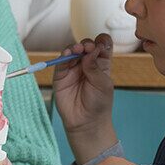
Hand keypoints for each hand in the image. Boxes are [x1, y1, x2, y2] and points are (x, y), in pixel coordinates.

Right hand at [52, 35, 119, 162]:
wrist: (86, 122)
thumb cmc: (99, 103)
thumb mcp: (103, 84)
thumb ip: (95, 67)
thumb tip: (89, 50)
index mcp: (101, 64)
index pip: (102, 46)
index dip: (102, 42)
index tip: (102, 44)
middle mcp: (87, 64)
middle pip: (86, 46)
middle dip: (87, 44)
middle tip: (88, 48)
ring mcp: (73, 69)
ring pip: (73, 51)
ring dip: (75, 47)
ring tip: (78, 49)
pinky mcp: (61, 75)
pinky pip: (61, 62)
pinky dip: (63, 55)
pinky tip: (67, 53)